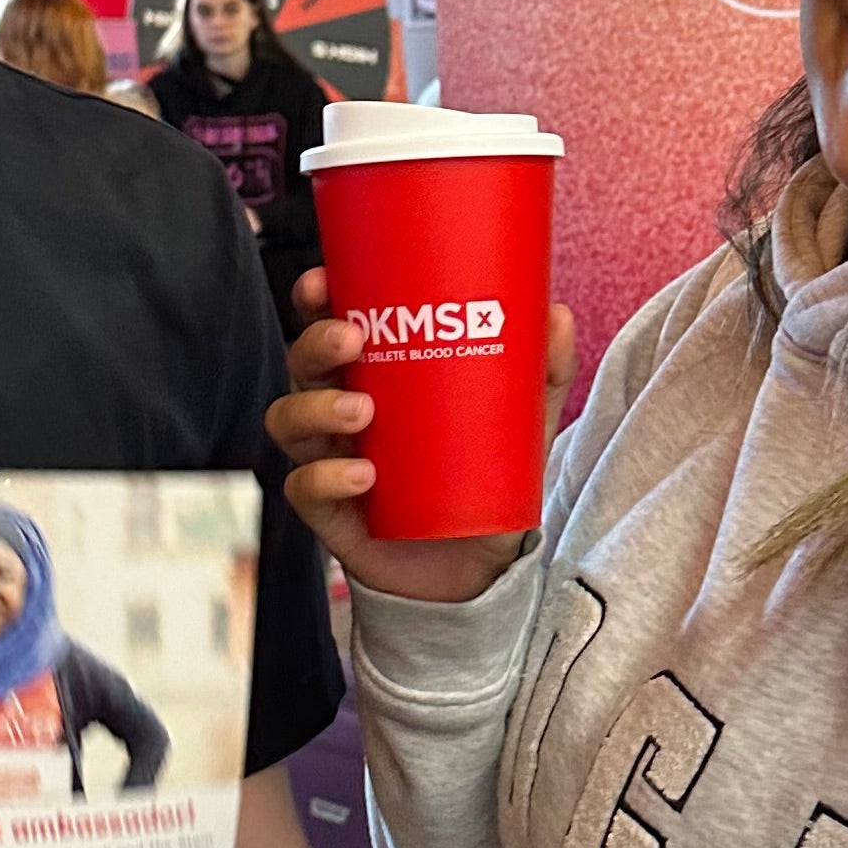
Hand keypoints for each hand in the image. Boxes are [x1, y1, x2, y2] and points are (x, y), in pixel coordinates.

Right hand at [269, 264, 575, 607]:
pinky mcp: (331, 513)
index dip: (314, 298)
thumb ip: (543, 372)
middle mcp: (339, 409)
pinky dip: (325, 477)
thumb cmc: (485, 478)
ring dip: (315, 406)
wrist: (478, 567)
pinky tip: (361, 475)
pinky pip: (303, 488)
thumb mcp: (522, 422)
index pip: (329, 324)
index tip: (323, 280)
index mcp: (374, 373)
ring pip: (288, 420)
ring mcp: (330, 459)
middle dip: (314, 343)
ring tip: (362, 410)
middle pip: (301, 364)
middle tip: (353, 339)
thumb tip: (559, 315)